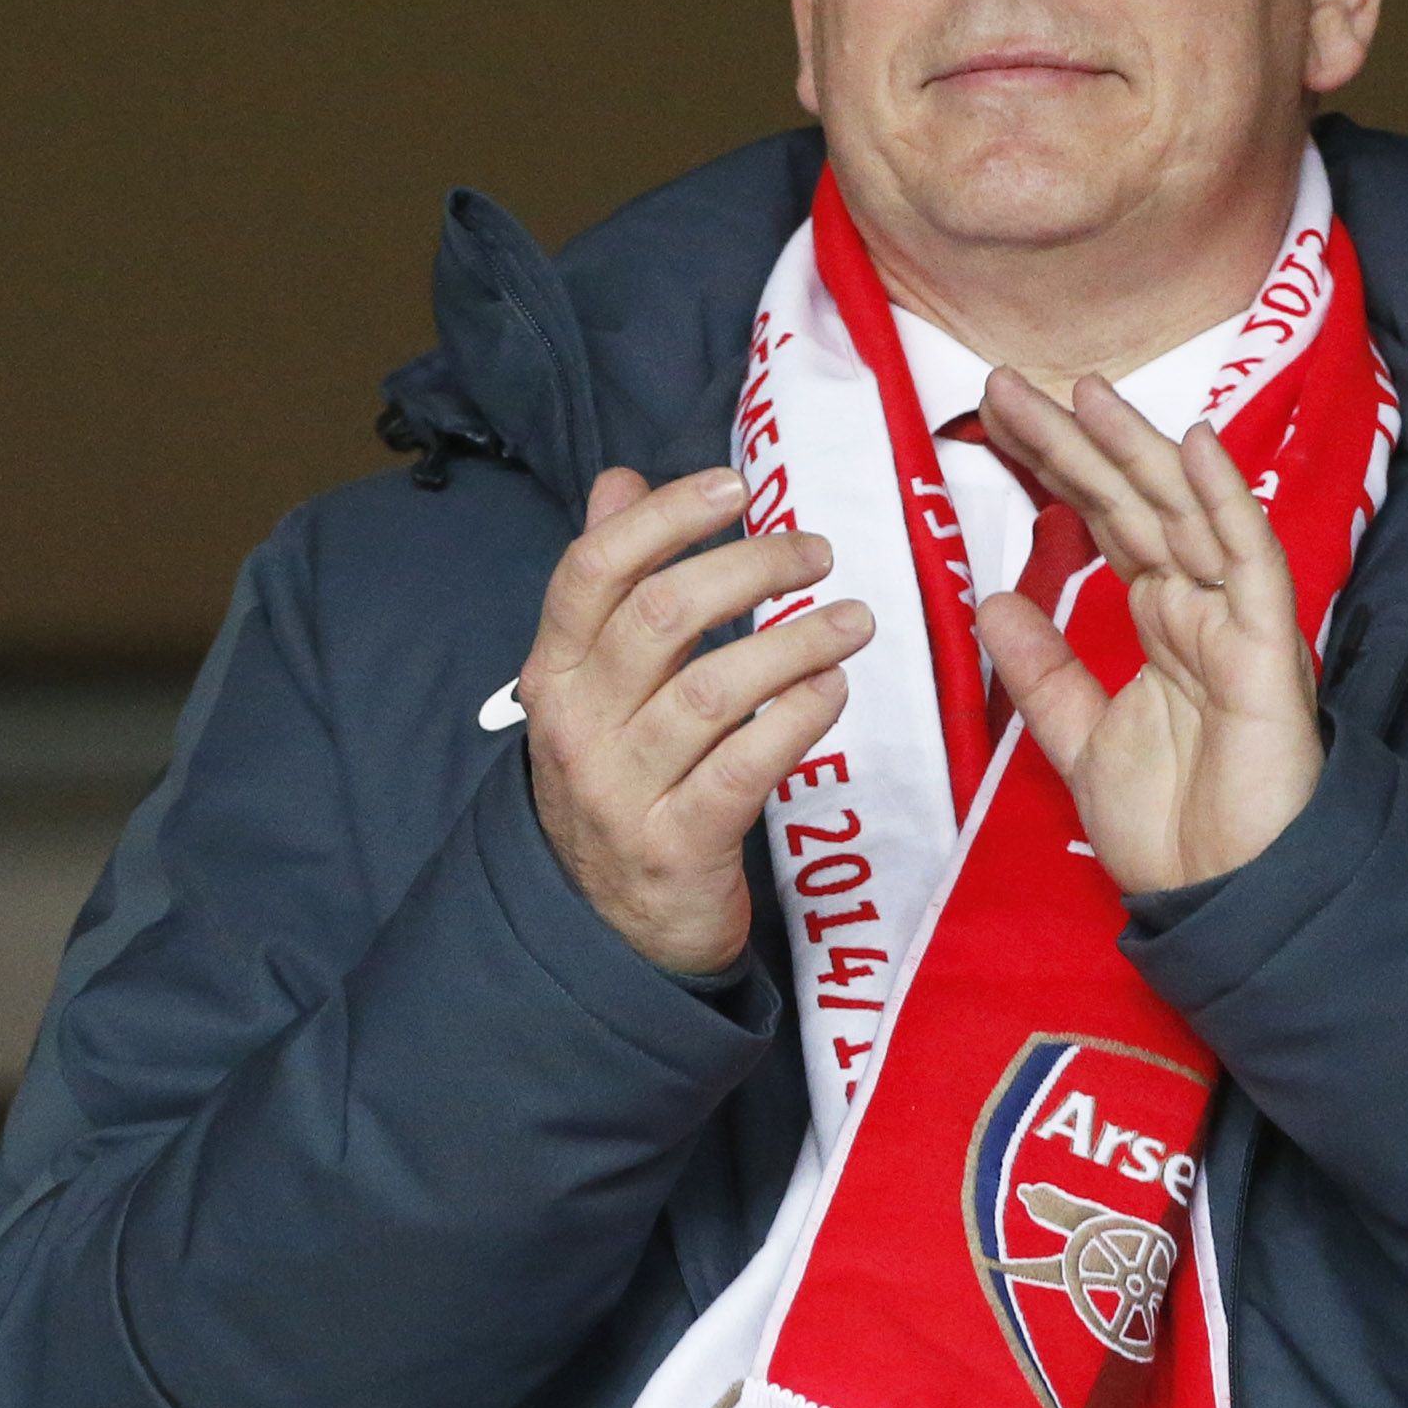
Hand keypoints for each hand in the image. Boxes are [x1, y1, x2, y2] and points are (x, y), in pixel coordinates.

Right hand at [521, 465, 871, 972]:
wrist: (610, 927)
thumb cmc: (623, 780)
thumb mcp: (596, 686)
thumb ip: (610, 584)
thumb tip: (620, 479)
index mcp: (553, 673)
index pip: (592, 569)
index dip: (665, 517)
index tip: (735, 485)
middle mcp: (576, 727)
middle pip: (660, 616)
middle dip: (751, 567)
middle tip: (819, 552)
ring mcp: (621, 791)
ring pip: (713, 691)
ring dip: (797, 641)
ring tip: (855, 620)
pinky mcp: (676, 847)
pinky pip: (745, 767)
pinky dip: (799, 719)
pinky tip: (834, 689)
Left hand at [971, 370, 1320, 895]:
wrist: (1224, 899)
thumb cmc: (1174, 832)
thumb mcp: (1080, 740)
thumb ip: (1042, 670)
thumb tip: (995, 600)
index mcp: (1161, 625)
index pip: (1104, 525)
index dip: (1054, 470)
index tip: (996, 420)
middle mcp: (1199, 609)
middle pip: (1132, 504)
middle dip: (1073, 443)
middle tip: (1004, 384)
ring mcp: (1236, 622)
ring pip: (1184, 514)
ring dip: (1136, 449)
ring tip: (1082, 390)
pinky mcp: (1268, 647)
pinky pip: (1250, 559)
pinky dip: (1225, 499)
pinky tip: (1193, 444)